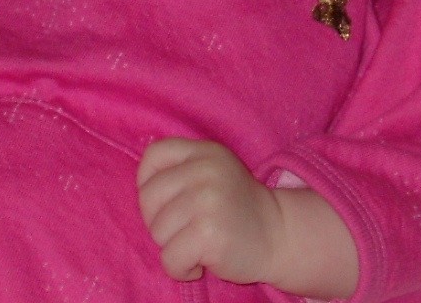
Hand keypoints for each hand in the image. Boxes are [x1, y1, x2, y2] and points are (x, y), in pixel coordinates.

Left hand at [137, 138, 283, 285]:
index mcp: (204, 152)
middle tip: (184, 230)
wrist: (278, 235)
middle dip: (158, 222)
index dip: (147, 182)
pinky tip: (200, 264)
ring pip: (157, 231)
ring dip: (173, 247)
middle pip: (148, 197)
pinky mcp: (209, 234)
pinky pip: (169, 259)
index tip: (165, 203)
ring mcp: (207, 201)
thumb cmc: (236, 208)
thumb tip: (141, 188)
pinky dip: (180, 269)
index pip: (153, 155)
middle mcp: (205, 170)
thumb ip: (182, 170)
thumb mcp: (214, 171)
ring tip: (198, 245)